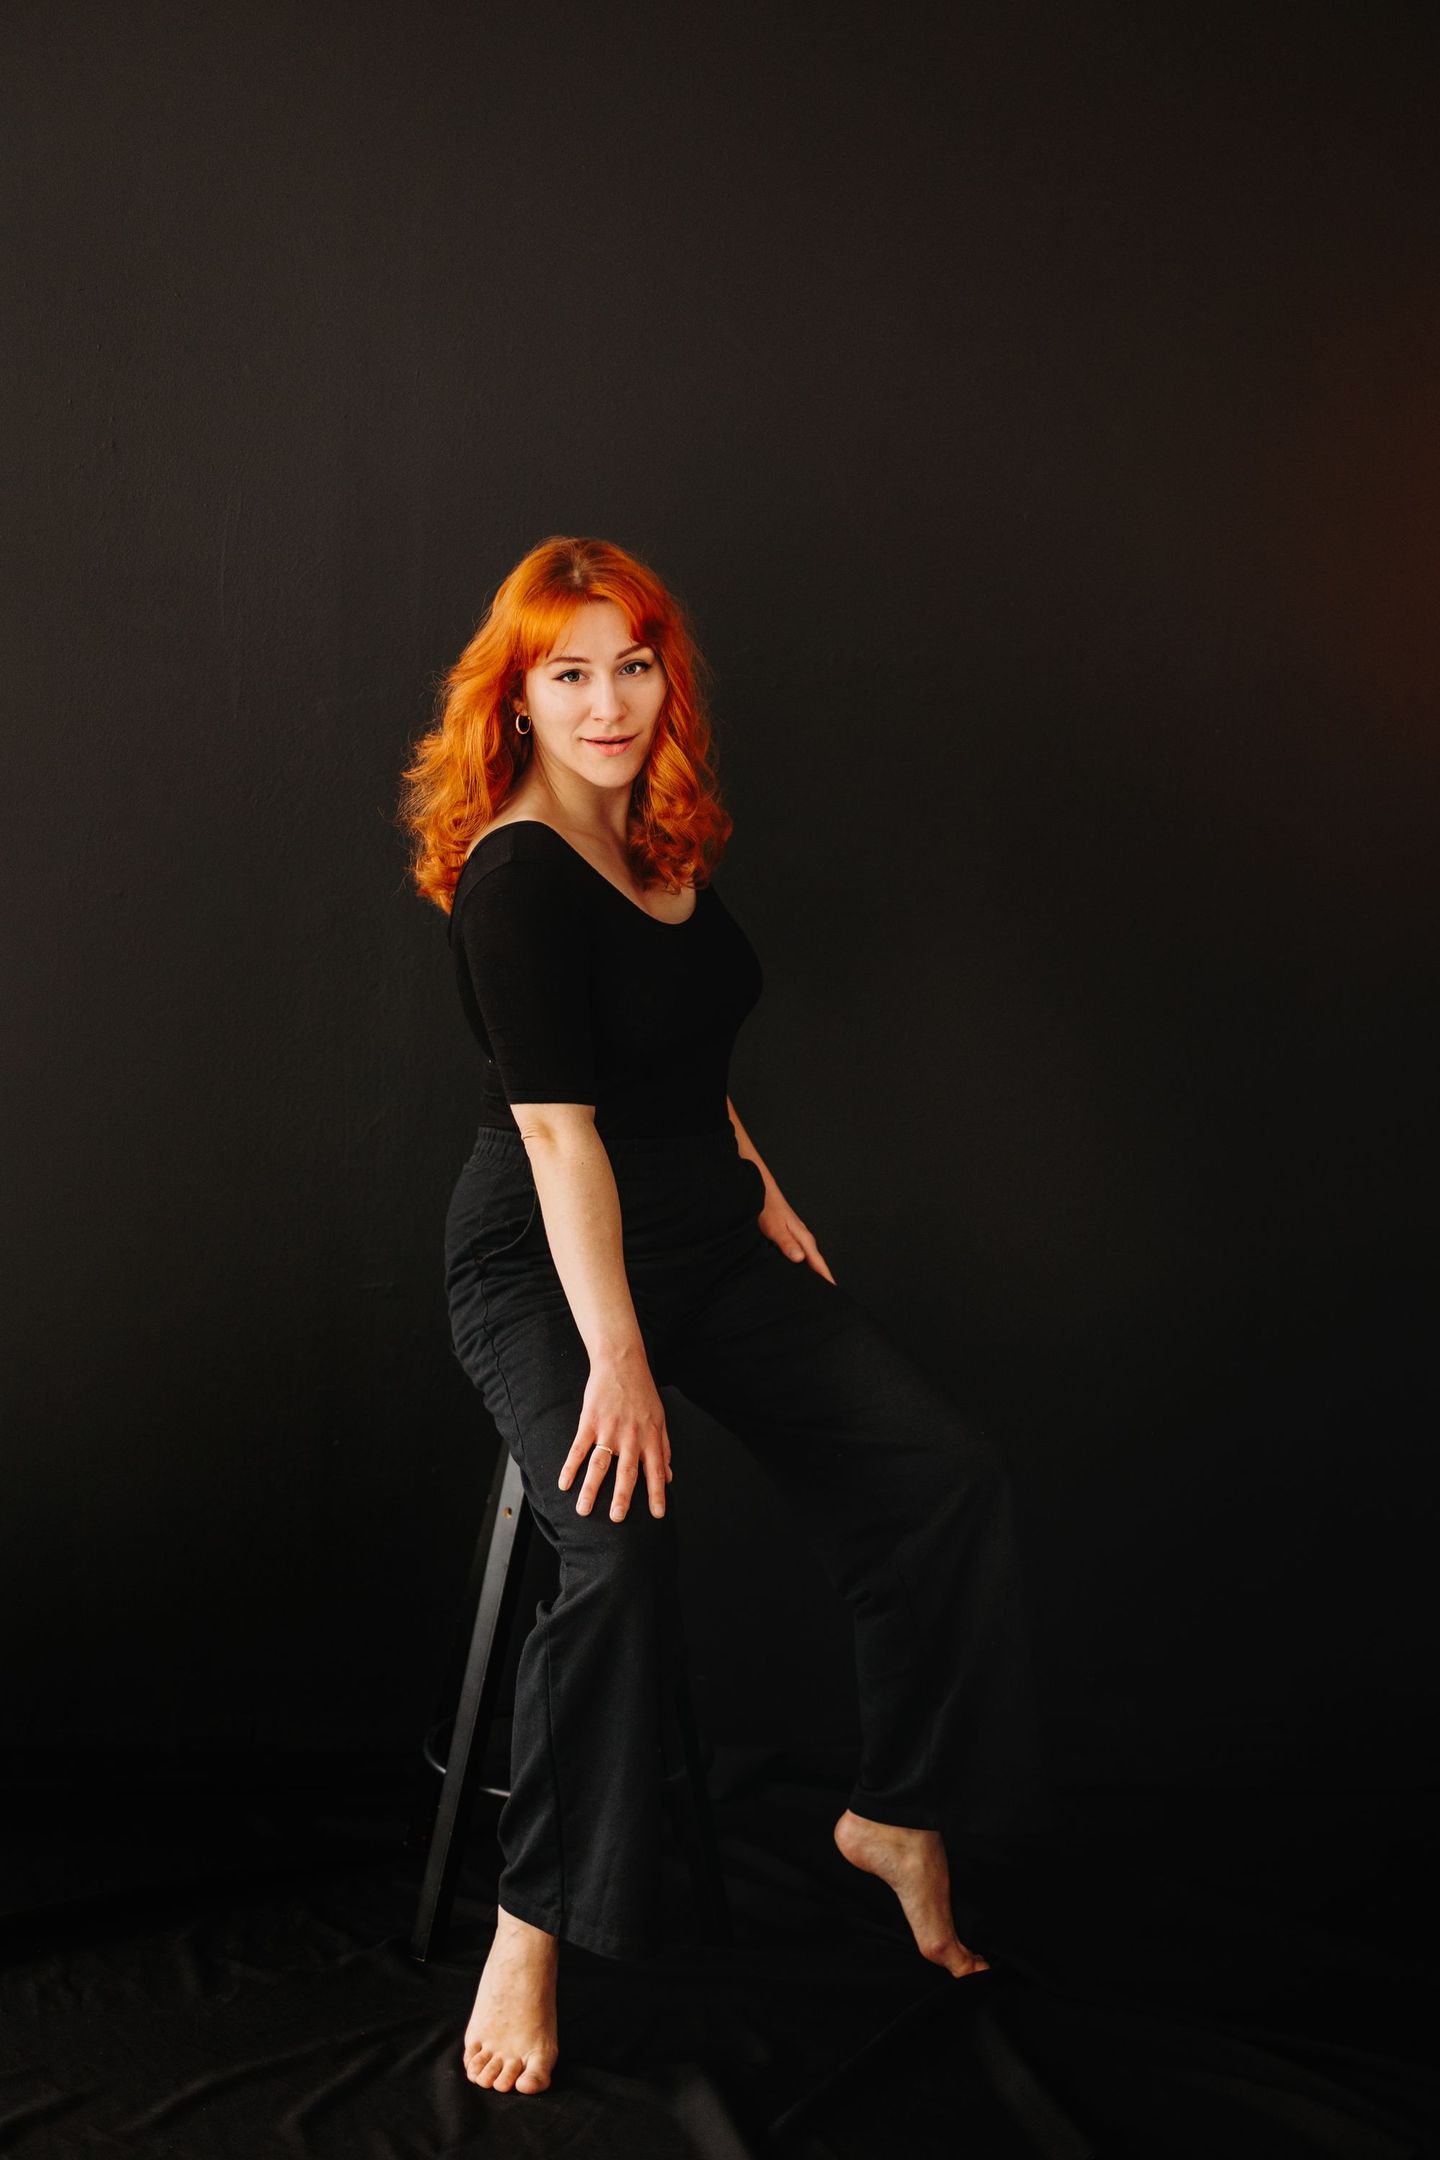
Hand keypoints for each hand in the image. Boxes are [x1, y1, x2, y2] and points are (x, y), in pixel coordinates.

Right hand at [558, 1351, 673, 1520]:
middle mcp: (631, 1437)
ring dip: (591, 1489)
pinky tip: (563, 1484)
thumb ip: (664, 1449)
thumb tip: (669, 1477)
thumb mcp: (660, 1419)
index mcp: (650, 1437)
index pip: (655, 1472)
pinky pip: (578, 1448)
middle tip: (617, 1519)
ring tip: (583, 1510)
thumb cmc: (643, 1392)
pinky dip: (570, 1467)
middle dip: (622, 1498)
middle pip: (626, 1472)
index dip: (657, 1494)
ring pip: (600, 1465)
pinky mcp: (589, 1421)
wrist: (622, 1362)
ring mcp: (609, 1429)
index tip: (657, 1515)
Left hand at [758, 1188, 836, 1283]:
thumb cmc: (768, 1208)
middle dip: (822, 1279)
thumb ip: (787, 1243)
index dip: (826, 1277)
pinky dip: (802, 1266)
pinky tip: (797, 1272)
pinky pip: (801, 1256)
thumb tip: (800, 1258)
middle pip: (817, 1263)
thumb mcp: (775, 1228)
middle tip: (825, 1297)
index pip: (819, 1263)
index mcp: (804, 1238)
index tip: (833, 1291)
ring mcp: (798, 1238)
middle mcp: (804, 1239)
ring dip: (812, 1273)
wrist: (762, 1193)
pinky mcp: (791, 1238)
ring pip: (809, 1260)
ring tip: (814, 1289)